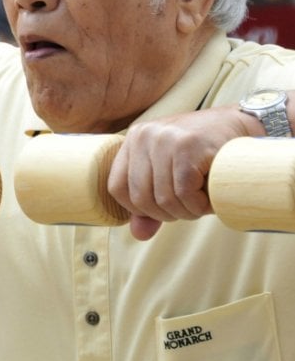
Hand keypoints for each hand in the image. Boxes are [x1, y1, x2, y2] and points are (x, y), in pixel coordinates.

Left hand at [108, 105, 253, 239]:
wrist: (242, 126)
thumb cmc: (204, 154)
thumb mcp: (171, 175)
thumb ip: (151, 204)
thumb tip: (138, 234)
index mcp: (133, 139)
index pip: (116, 188)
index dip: (137, 209)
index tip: (161, 210)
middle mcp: (144, 135)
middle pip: (140, 198)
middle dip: (166, 214)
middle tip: (189, 208)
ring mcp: (165, 138)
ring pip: (163, 199)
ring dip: (186, 211)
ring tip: (201, 203)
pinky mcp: (188, 146)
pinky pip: (183, 193)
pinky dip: (198, 206)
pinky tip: (209, 199)